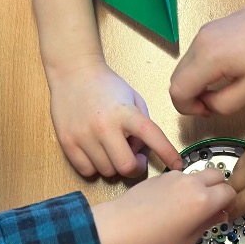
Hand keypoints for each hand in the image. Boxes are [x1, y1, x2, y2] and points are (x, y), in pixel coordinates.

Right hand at [48, 57, 181, 177]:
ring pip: (107, 171)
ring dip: (114, 165)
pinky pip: (86, 170)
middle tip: (135, 158)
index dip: (167, 154)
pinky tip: (97, 152)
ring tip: (112, 147)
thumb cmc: (106, 86)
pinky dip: (95, 166)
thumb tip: (140, 152)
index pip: (152, 137)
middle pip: (126, 167)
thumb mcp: (134, 99)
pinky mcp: (67, 142)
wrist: (73, 72)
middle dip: (136, 167)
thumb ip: (142, 125)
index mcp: (126, 113)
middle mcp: (105, 126)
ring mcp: (84, 135)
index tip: (177, 165)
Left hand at [92, 167, 236, 243]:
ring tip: (190, 205)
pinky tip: (171, 203)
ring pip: (199, 174)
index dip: (230, 202)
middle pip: (218, 175)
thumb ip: (208, 223)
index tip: (224, 212)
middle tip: (212, 205)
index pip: (230, 192)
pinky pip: (182, 176)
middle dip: (220, 188)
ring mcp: (177, 176)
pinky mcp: (163, 175)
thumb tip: (219, 214)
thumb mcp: (188, 240)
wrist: (121, 227)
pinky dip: (185, 185)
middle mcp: (193, 183)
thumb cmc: (155, 240)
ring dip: (202, 185)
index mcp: (204, 200)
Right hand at [169, 0, 244, 116]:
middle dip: (189, 97)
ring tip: (220, 89)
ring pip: (182, 68)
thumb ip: (223, 104)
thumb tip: (207, 105)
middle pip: (175, 79)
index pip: (177, 91)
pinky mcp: (208, 29)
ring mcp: (202, 33)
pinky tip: (222, 73)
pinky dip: (199, 70)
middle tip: (212, 104)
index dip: (187, 108)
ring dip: (194, 84)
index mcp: (208, 57)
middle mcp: (199, 42)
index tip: (206, 111)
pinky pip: (193, 56)